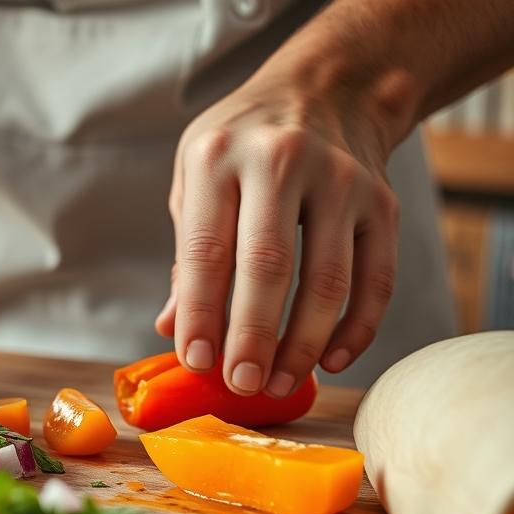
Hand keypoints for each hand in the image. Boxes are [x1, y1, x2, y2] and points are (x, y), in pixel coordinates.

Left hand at [156, 68, 398, 396]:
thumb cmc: (242, 144)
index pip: (207, 249)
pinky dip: (357, 327)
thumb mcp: (196, 177)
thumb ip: (188, 251)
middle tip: (241, 384)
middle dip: (253, 336)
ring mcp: (341, 180)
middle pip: (268, 266)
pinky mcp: (383, 202)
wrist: (328, 87)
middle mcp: (281, 162)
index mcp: (218, 157)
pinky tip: (332, 360)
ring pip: (327, 279)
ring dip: (303, 343)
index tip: (195, 361)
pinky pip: (376, 278)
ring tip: (278, 384)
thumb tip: (171, 327)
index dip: (201, 313)